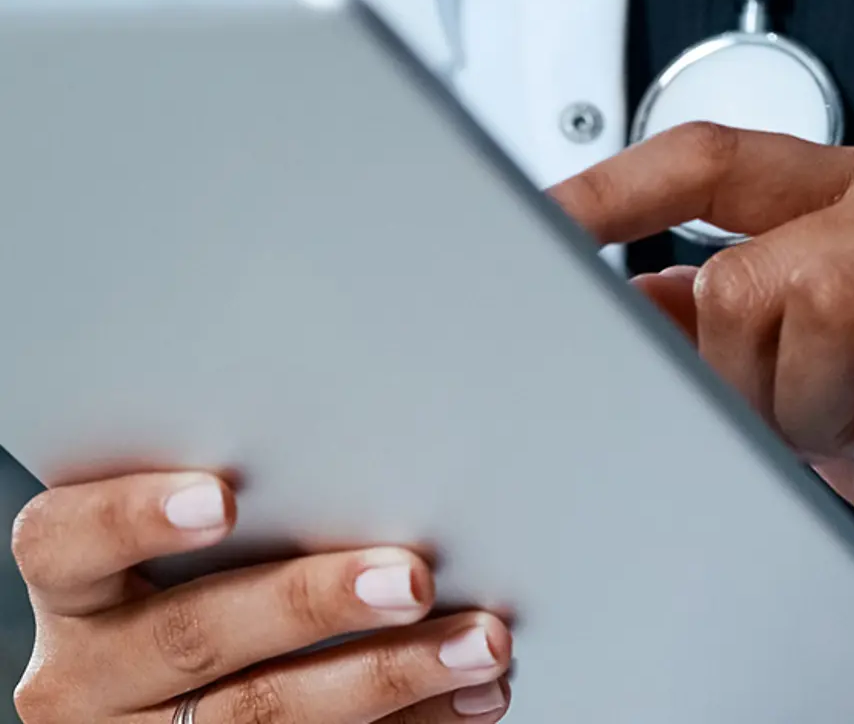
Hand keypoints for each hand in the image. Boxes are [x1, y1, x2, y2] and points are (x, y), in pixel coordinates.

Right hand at [11, 472, 512, 722]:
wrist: (167, 710)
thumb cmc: (197, 591)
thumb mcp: (183, 559)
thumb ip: (246, 519)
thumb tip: (379, 464)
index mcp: (76, 597)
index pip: (64, 545)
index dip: (135, 519)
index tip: (220, 499)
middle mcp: (91, 678)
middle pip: (192, 636)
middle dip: (312, 604)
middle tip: (408, 577)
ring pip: (263, 715)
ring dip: (391, 675)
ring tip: (480, 644)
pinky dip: (414, 723)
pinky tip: (472, 697)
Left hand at [552, 123, 853, 652]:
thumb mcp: (817, 390)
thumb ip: (728, 335)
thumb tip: (626, 300)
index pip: (712, 160)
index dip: (617, 191)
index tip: (545, 226)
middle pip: (745, 265)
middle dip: (743, 379)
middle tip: (805, 421)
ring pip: (817, 292)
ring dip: (819, 400)